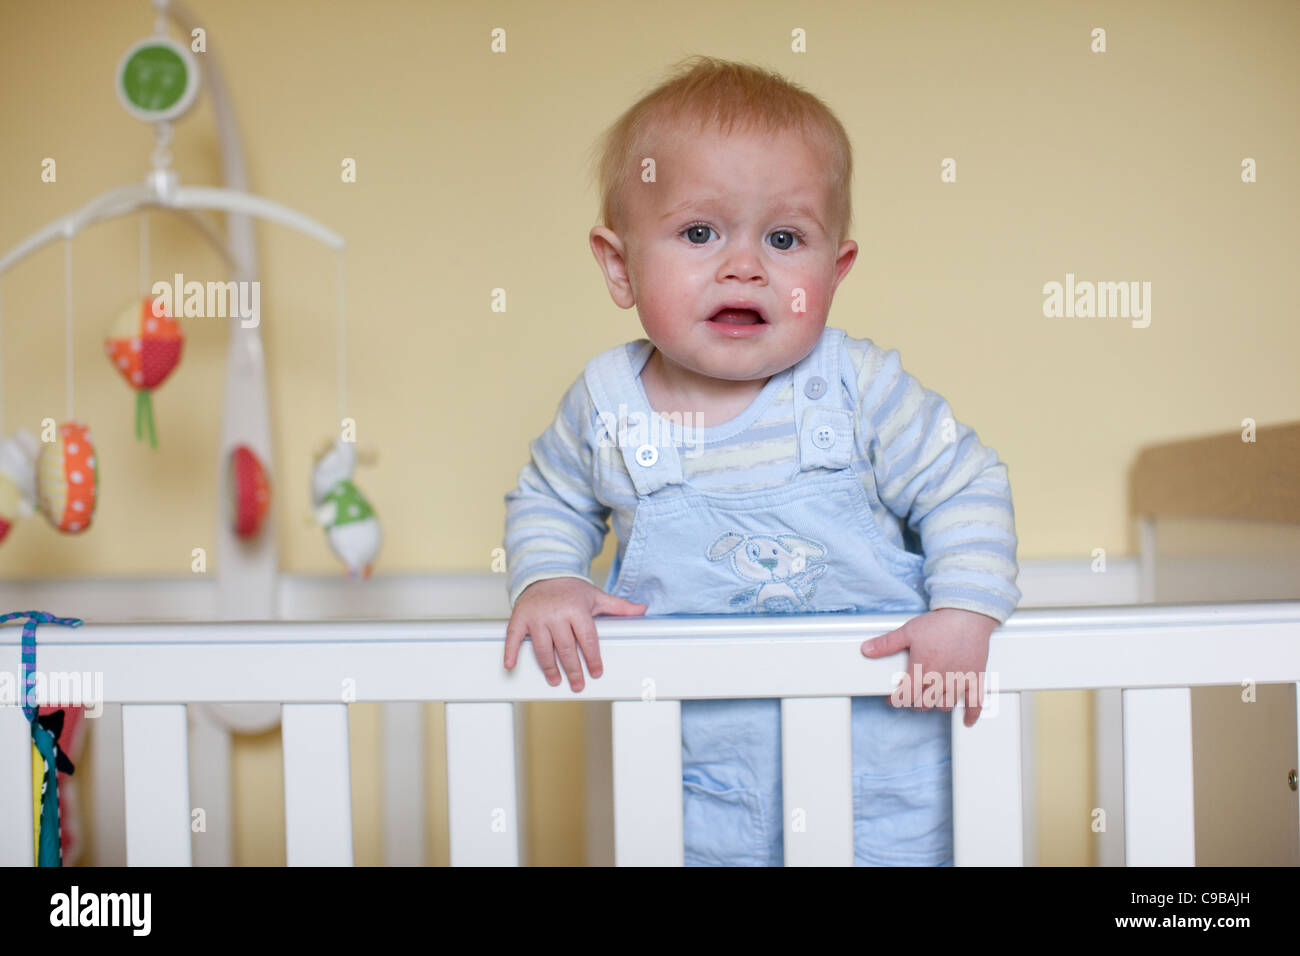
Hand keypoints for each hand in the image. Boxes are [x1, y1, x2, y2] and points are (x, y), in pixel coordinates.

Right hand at [504, 577, 645, 691]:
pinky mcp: (520, 618)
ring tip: (556, 680)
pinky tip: (511, 665)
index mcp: (576, 609)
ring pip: (544, 649)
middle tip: (577, 684)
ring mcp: (537, 617)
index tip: (596, 672)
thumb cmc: (570, 590)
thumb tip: (642, 609)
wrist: (543, 573)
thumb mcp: (596, 596)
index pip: (587, 639)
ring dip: (550, 668)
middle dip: (573, 669)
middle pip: (566, 648)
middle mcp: (556, 614)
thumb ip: (618, 606)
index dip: (593, 658)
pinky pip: (513, 637)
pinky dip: (510, 652)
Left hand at [860, 607, 997, 725]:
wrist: (968, 615)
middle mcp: (940, 680)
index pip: (906, 696)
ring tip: (932, 698)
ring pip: (946, 705)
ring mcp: (959, 681)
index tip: (894, 698)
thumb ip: (886, 643)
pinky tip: (967, 721)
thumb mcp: (907, 631)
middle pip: (925, 704)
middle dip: (915, 702)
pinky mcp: (975, 679)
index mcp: (922, 671)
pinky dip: (971, 714)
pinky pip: (975, 703)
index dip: (896, 699)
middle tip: (912, 695)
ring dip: (937, 705)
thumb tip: (867, 649)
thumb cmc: (940, 623)